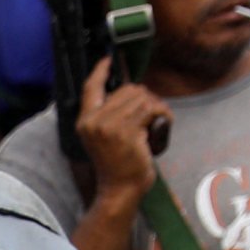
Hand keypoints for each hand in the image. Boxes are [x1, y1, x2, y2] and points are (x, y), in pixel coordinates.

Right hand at [74, 56, 171, 193]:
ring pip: (143, 97)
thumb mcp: (105, 137)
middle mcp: (93, 121)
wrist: (120, 189)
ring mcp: (109, 126)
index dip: (99, 72)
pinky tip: (163, 126)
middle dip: (145, 98)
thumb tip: (132, 91)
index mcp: (85, 121)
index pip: (89, 88)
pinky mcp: (127, 131)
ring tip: (155, 125)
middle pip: (128, 89)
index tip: (107, 60)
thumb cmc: (118, 164)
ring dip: (157, 107)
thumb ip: (110, 114)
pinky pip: (153, 109)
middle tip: (150, 117)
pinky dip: (164, 115)